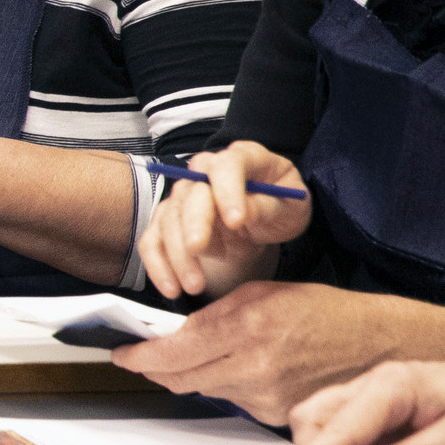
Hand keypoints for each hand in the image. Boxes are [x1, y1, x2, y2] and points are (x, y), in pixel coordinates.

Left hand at [112, 279, 399, 422]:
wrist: (380, 346)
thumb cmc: (326, 313)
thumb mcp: (263, 294)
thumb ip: (214, 315)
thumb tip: (172, 331)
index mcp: (249, 327)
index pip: (173, 352)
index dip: (140, 356)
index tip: (123, 354)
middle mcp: (255, 367)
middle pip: (180, 378)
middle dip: (156, 368)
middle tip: (145, 357)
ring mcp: (266, 397)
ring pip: (204, 390)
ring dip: (190, 376)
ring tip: (199, 356)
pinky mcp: (277, 418)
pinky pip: (233, 402)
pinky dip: (226, 386)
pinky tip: (241, 369)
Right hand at [136, 141, 310, 298]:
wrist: (269, 216)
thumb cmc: (282, 205)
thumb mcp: (290, 205)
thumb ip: (266, 206)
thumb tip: (239, 215)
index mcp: (242, 158)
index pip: (227, 166)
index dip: (227, 191)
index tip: (236, 221)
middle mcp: (206, 172)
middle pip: (190, 194)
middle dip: (193, 224)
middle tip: (201, 251)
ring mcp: (184, 195)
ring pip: (168, 220)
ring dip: (177, 254)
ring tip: (195, 285)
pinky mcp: (170, 220)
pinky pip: (153, 240)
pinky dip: (158, 265)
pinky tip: (171, 287)